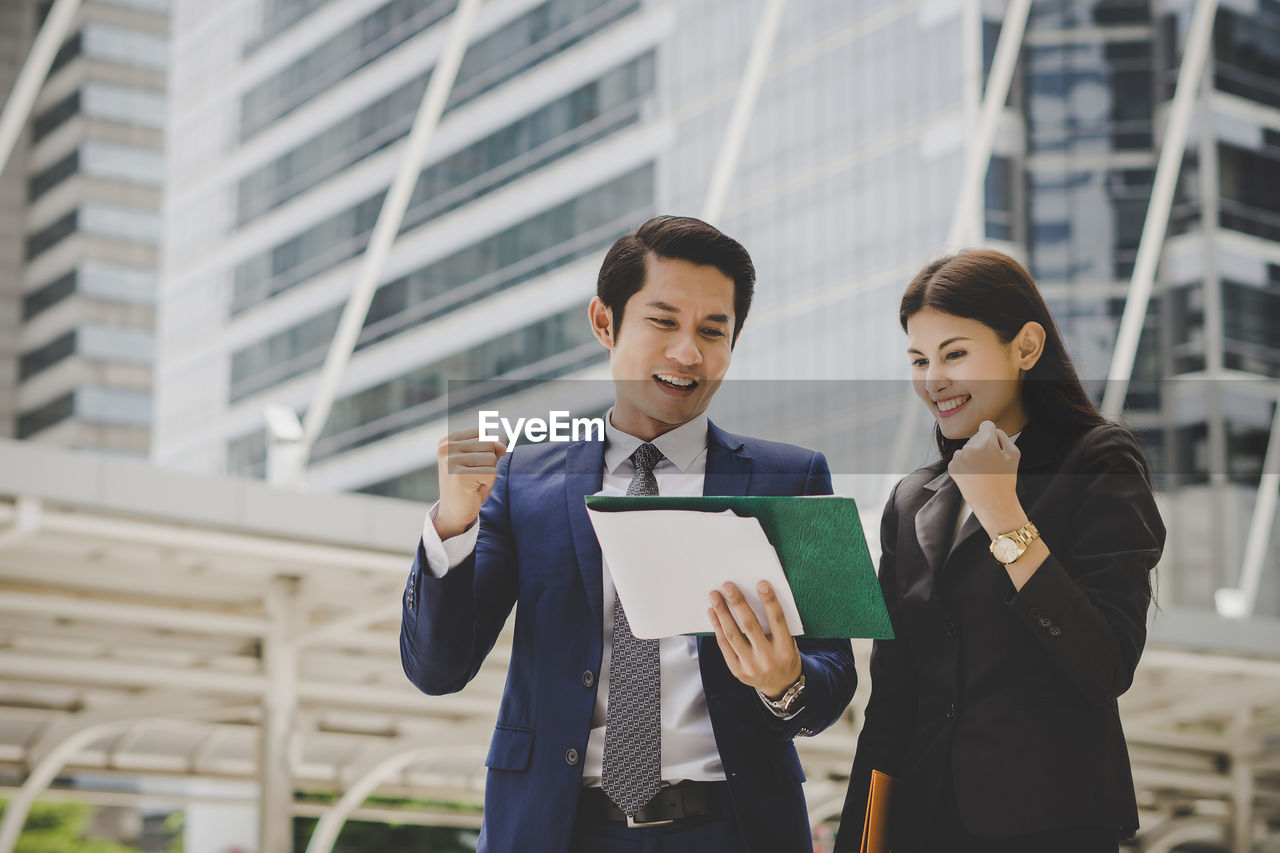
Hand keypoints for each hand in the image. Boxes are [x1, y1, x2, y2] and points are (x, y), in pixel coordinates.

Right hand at [434, 428, 505, 538]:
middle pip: (489, 443)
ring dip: (489, 473)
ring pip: (491, 457)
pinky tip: (474, 489)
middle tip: (473, 475)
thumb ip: (492, 445)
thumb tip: (502, 447)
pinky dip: (488, 483)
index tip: (471, 464)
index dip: (487, 449)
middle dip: (488, 462)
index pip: (484, 432)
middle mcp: (446, 447)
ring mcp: (451, 460)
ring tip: (473, 482)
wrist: (454, 513)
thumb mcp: (479, 459)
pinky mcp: (460, 475)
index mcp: (447, 440)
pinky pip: (492, 472)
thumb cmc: (469, 484)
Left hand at [707, 581, 801, 698]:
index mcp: (785, 648)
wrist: (781, 686)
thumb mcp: (788, 642)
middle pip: (750, 625)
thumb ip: (774, 625)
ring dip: (722, 612)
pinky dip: (717, 628)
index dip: (770, 601)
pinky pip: (725, 646)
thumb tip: (752, 597)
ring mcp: (751, 666)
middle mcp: (768, 658)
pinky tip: (713, 613)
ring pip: (733, 634)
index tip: (761, 584)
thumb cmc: (784, 655)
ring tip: (714, 596)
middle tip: (727, 586)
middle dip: (738, 603)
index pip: (777, 620)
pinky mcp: (738, 671)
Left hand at [948, 420, 1025, 535]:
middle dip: (983, 445)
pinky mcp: (952, 468)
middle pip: (976, 437)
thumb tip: (992, 431)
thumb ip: (1003, 436)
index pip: (986, 425)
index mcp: (986, 443)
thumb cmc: (1005, 479)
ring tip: (983, 471)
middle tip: (991, 463)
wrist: (993, 503)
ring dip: (973, 455)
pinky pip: (960, 459)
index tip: (994, 442)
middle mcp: (969, 448)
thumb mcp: (1014, 454)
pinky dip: (966, 464)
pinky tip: (974, 475)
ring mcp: (959, 458)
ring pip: (967, 448)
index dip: (992, 433)